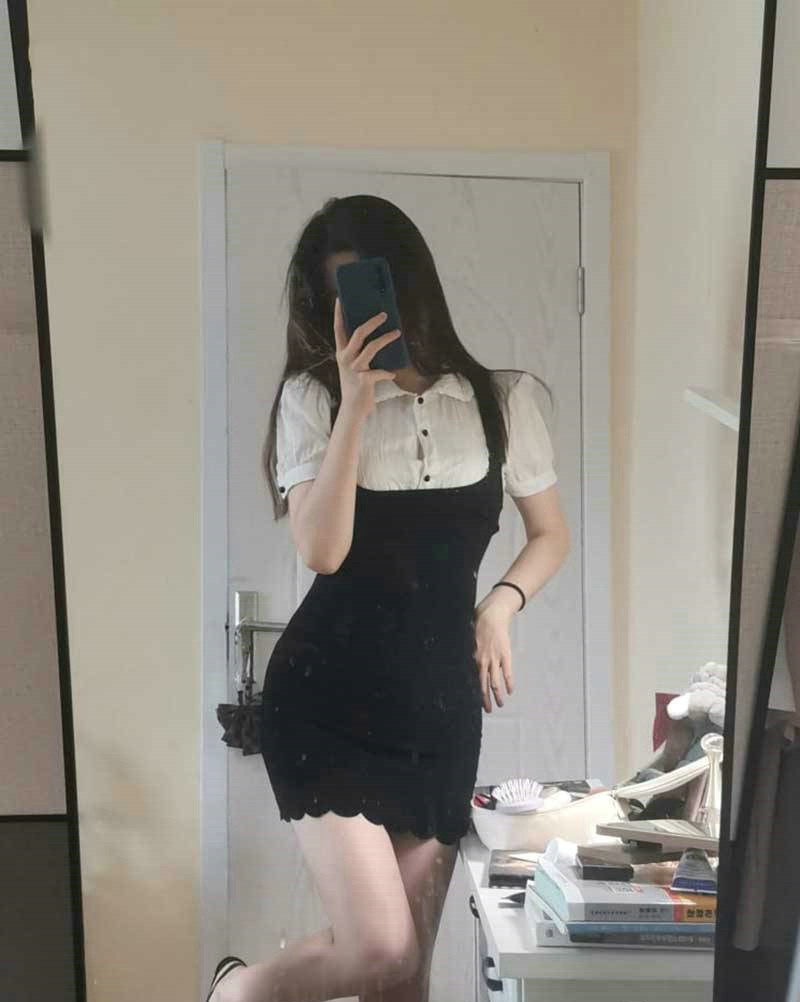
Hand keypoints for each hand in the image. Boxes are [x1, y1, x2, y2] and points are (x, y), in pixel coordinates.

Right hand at [333, 298, 401, 418]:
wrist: (352, 409)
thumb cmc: (356, 385)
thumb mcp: (354, 366)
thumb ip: (359, 352)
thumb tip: (375, 336)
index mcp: (342, 353)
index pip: (338, 329)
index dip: (338, 313)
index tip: (340, 298)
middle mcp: (346, 358)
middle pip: (358, 333)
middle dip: (372, 321)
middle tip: (384, 314)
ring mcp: (355, 369)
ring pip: (372, 347)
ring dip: (386, 339)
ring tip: (397, 333)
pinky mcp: (364, 380)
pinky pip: (380, 372)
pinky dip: (387, 373)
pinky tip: (393, 374)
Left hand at [472, 595, 514, 712]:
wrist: (492, 614)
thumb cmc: (478, 624)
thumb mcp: (468, 639)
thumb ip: (467, 650)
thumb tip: (461, 658)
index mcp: (473, 658)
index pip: (473, 679)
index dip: (474, 691)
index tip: (474, 701)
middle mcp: (483, 661)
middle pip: (483, 685)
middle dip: (485, 699)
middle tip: (488, 710)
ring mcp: (494, 659)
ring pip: (495, 682)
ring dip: (498, 695)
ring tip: (500, 704)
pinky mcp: (505, 655)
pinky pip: (507, 673)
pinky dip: (509, 683)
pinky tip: (510, 691)